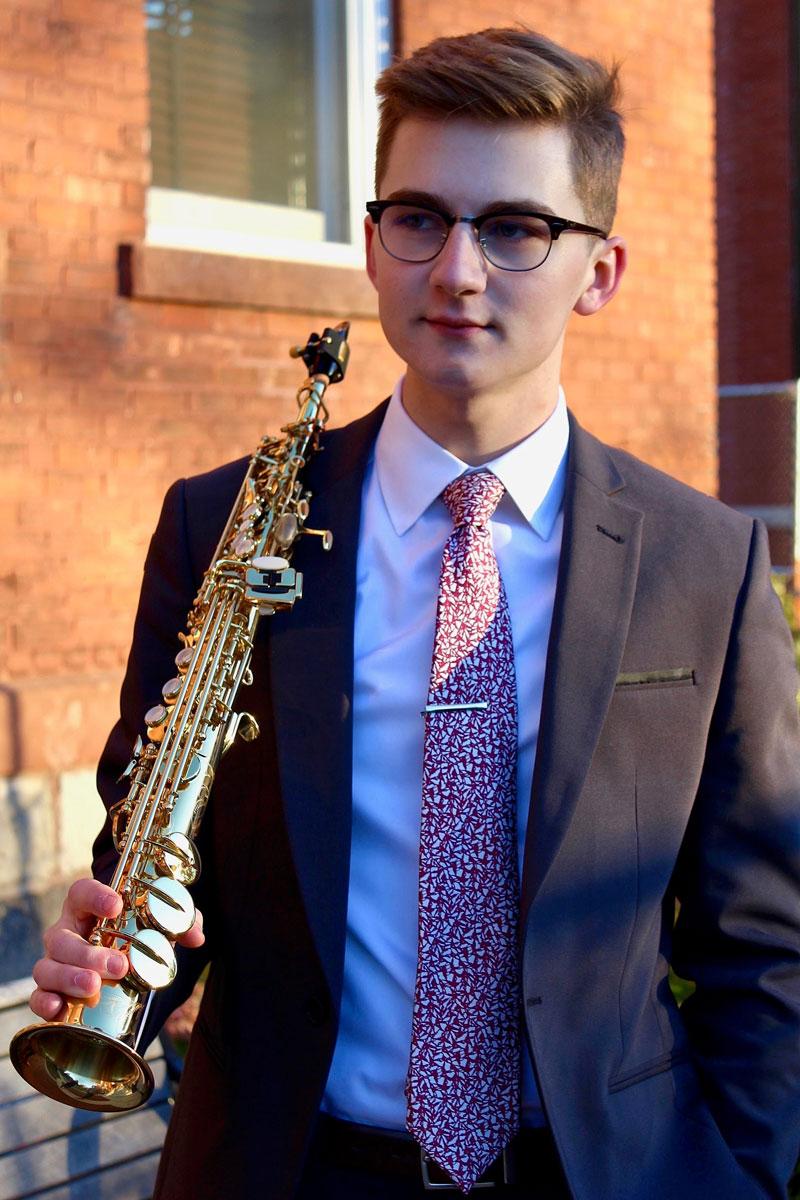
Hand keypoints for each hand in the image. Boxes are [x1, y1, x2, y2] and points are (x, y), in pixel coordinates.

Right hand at [29, 877, 204, 1020]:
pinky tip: (58, 1008)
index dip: (95, 896)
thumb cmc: (131, 938)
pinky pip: (38, 996)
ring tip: (94, 986)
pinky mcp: (51, 991)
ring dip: (69, 977)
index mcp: (85, 910)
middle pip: (62, 938)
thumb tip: (196, 936)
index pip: (80, 892)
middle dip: (88, 953)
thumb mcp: (156, 927)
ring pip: (47, 967)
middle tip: (118, 965)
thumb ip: (179, 925)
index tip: (116, 905)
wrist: (116, 966)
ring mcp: (55, 963)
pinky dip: (44, 1002)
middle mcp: (65, 934)